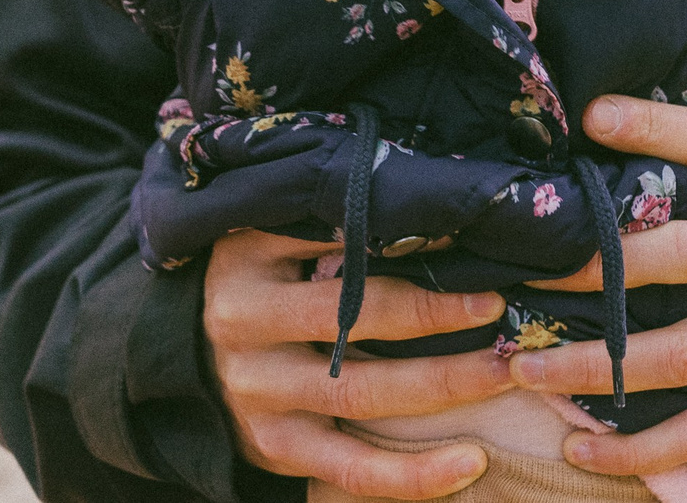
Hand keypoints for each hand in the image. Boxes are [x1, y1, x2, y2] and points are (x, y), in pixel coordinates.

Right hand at [203, 228, 516, 498]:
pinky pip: (352, 471)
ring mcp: (258, 394)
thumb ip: (330, 221)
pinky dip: (413, 475)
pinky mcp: (275, 449)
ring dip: (443, 384)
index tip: (468, 234)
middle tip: (498, 305)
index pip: (334, 239)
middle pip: (355, 319)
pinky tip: (471, 462)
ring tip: (503, 371)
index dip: (405, 237)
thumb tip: (433, 212)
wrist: (183, 352)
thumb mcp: (270, 232)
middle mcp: (244, 325)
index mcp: (248, 259)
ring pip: (363, 394)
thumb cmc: (254, 279)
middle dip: (435, 313)